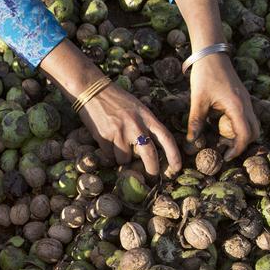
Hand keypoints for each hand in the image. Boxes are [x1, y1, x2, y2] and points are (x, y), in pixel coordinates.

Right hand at [38, 39, 180, 175]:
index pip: (166, 138)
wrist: (92, 90)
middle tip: (151, 178)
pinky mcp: (104, 137)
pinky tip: (107, 146)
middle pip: (149, 155)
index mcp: (147, 117)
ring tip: (119, 151)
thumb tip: (150, 149)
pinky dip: (109, 156)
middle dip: (152, 171)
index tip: (177, 168)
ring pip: (125, 160)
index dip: (174, 155)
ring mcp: (119, 132)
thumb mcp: (138, 107)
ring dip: (123, 161)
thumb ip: (146, 125)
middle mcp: (136, 125)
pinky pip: (109, 156)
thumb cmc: (117, 99)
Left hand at [187, 52, 259, 161]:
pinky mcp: (242, 98)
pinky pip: (247, 117)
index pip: (245, 134)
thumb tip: (192, 141)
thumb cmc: (205, 74)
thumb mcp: (198, 99)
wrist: (212, 53)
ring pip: (253, 124)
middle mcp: (246, 104)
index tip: (225, 157)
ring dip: (242, 136)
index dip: (237, 149)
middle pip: (254, 132)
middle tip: (225, 152)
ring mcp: (246, 100)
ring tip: (223, 142)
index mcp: (237, 106)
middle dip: (242, 145)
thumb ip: (196, 121)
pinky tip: (223, 128)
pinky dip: (240, 126)